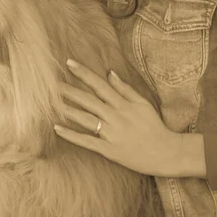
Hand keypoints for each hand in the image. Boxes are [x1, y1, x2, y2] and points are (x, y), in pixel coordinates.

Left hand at [55, 60, 186, 176]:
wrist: (166, 153)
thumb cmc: (154, 126)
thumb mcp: (142, 103)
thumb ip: (125, 89)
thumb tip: (109, 72)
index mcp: (123, 104)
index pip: (99, 85)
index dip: (84, 73)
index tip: (69, 63)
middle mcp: (116, 116)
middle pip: (88, 100)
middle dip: (69, 90)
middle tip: (50, 82)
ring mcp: (112, 134)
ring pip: (86, 119)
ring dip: (68, 110)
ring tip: (50, 102)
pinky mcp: (109, 150)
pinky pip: (87, 141)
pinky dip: (72, 135)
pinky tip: (58, 128)